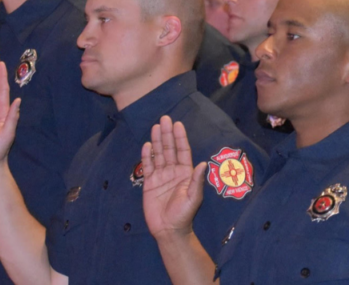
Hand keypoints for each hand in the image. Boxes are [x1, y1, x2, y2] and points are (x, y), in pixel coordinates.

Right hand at [142, 116, 206, 240]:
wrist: (168, 230)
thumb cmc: (184, 214)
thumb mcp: (193, 198)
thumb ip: (196, 181)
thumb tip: (202, 164)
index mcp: (185, 173)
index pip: (182, 151)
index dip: (180, 138)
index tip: (178, 124)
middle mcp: (173, 171)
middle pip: (169, 149)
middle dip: (167, 134)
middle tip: (164, 118)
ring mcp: (161, 176)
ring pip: (159, 155)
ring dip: (157, 141)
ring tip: (156, 127)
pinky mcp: (149, 183)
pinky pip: (148, 167)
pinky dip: (147, 156)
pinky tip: (147, 145)